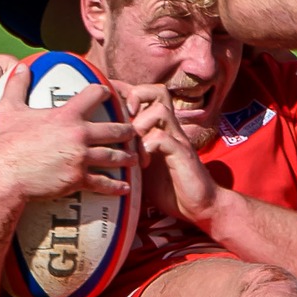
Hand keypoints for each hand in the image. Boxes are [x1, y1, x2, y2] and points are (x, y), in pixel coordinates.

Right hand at [0, 67, 132, 205]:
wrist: (5, 174)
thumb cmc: (6, 142)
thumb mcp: (9, 109)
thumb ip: (17, 85)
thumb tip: (22, 68)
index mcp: (66, 116)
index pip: (94, 95)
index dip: (103, 92)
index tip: (109, 93)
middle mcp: (79, 135)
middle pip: (113, 130)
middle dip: (126, 130)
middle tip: (133, 131)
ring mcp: (81, 158)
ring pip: (113, 156)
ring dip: (126, 156)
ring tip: (134, 157)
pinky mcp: (78, 179)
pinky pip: (103, 183)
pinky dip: (116, 186)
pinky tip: (125, 187)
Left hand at [122, 82, 220, 228]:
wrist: (199, 206)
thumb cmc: (169, 188)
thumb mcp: (142, 166)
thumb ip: (128, 152)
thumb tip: (97, 150)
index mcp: (159, 127)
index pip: (147, 94)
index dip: (127, 90)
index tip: (109, 100)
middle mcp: (170, 128)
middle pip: (157, 91)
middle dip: (136, 97)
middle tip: (124, 119)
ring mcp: (178, 139)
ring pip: (160, 110)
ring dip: (140, 124)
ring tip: (133, 145)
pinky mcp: (183, 154)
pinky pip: (163, 137)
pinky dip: (148, 146)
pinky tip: (144, 163)